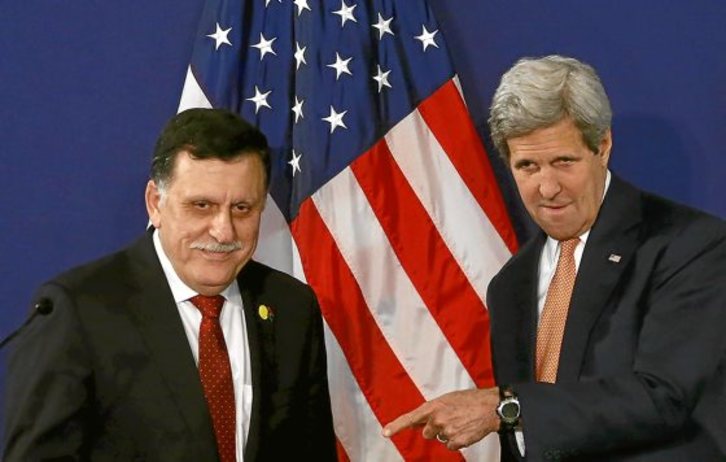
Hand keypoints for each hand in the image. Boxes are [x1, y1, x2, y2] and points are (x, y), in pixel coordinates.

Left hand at [382, 387, 500, 449]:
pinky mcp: (457, 442)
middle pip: (427, 433)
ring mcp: (447, 431)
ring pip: (440, 439)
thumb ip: (430, 411)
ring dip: (447, 433)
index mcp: (433, 406)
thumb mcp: (446, 400)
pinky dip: (456, 440)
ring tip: (460, 422)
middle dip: (435, 428)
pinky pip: (450, 445)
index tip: (385, 433)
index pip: (410, 418)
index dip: (396, 426)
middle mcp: (437, 419)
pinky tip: (465, 430)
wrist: (490, 407)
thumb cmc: (469, 400)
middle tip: (450, 419)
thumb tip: (416, 423)